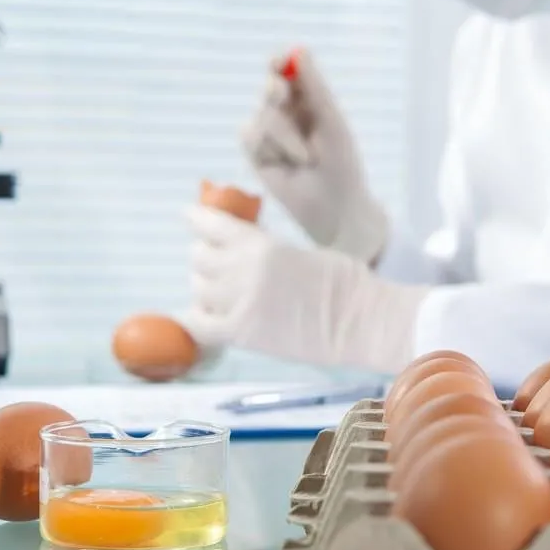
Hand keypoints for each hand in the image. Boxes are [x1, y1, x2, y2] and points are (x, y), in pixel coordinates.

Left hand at [179, 205, 429, 373]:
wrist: (360, 320)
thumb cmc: (342, 281)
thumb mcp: (297, 249)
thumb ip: (263, 248)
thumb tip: (241, 246)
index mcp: (260, 243)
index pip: (211, 225)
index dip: (196, 219)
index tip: (189, 215)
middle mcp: (243, 270)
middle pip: (199, 257)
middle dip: (204, 257)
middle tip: (214, 264)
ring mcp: (239, 303)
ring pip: (198, 289)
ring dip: (203, 288)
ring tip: (216, 293)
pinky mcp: (242, 333)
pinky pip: (200, 325)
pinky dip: (198, 320)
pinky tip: (206, 318)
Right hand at [241, 49, 388, 263]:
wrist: (333, 209)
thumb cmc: (342, 164)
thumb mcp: (332, 122)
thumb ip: (315, 88)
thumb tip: (299, 49)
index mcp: (310, 99)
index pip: (289, 70)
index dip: (280, 62)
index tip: (278, 61)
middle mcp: (288, 112)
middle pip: (270, 87)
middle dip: (276, 92)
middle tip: (282, 96)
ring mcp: (269, 133)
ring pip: (262, 115)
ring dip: (285, 137)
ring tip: (305, 158)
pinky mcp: (256, 153)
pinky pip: (249, 136)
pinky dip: (269, 149)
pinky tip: (283, 164)